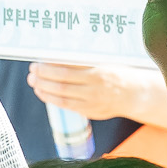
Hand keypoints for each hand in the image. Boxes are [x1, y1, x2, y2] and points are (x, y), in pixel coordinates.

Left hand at [27, 60, 166, 126]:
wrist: (134, 94)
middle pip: (61, 82)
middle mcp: (96, 87)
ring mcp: (93, 101)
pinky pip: (66, 106)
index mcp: (99, 70)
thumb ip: (83, 61)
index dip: (50, 66)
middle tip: (31, 71)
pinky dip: (51, 99)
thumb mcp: (103, 62)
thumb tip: (55, 55)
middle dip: (43, 77)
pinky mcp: (90, 111)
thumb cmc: (115, 72)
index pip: (68, 68)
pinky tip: (42, 92)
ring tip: (33, 81)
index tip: (38, 62)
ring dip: (43, 88)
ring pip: (61, 95)